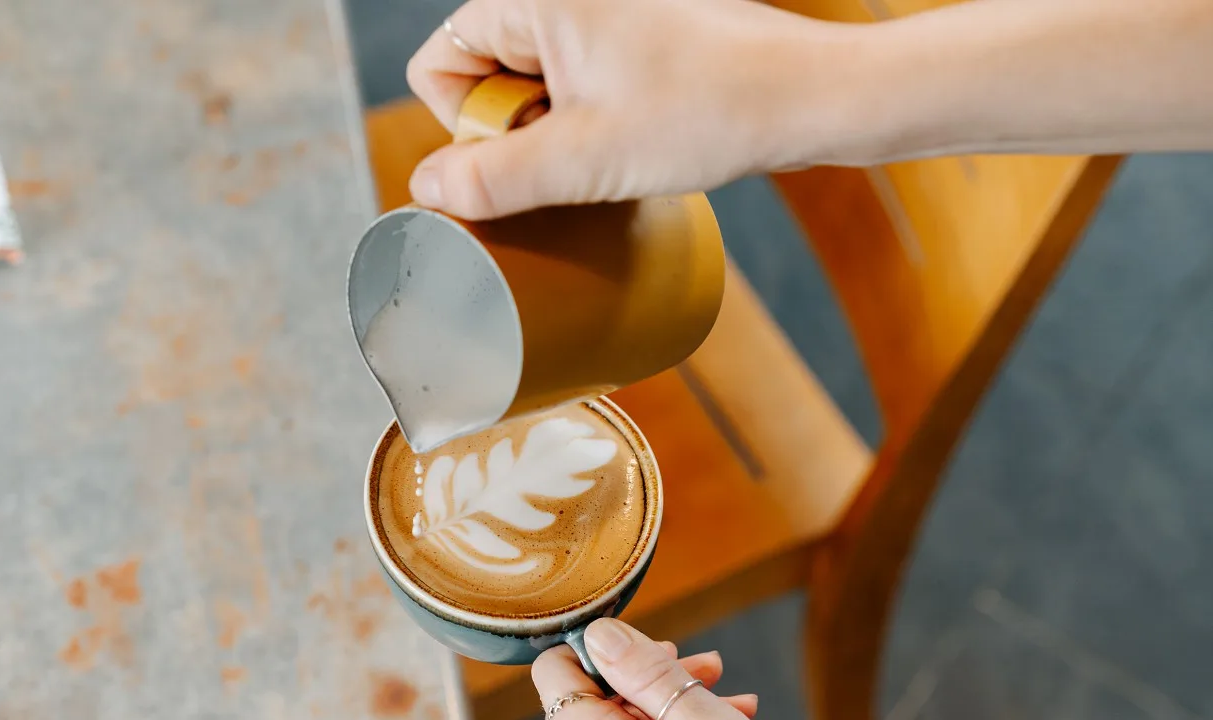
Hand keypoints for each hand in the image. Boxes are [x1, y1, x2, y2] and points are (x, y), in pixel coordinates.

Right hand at [405, 0, 859, 218]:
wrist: (807, 96)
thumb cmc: (707, 111)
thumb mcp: (584, 160)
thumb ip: (491, 179)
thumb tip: (426, 189)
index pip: (440, 64)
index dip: (471, 128)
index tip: (536, 150)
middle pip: (482, 78)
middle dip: (518, 134)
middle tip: (583, 155)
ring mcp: (599, 16)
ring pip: (531, 90)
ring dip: (557, 138)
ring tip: (616, 151)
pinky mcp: (632, 41)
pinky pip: (574, 89)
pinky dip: (588, 127)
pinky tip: (632, 144)